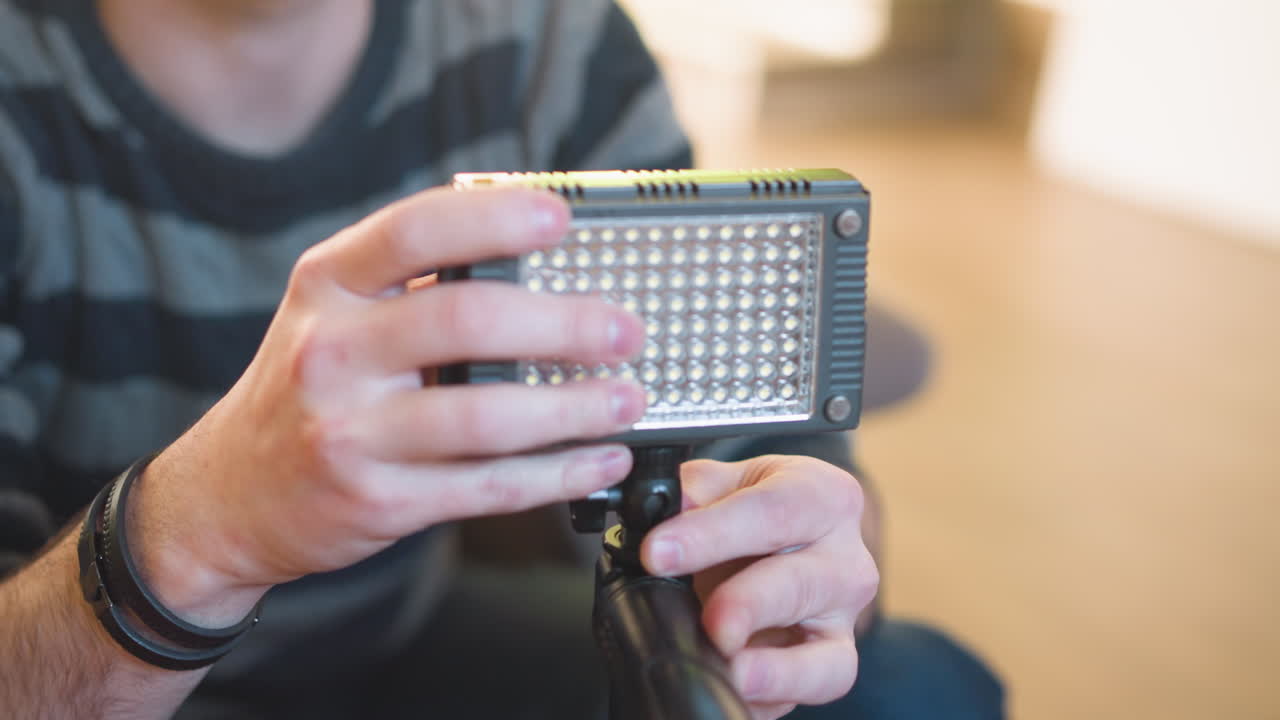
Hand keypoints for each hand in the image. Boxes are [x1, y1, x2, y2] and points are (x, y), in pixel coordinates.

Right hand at [130, 187, 647, 623]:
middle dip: (563, 325)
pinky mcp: (378, 501)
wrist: (229, 495)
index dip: (494, 218)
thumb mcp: (335, 315)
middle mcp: (333, 353)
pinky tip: (600, 459)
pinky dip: (557, 473)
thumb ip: (414, 283)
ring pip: (487, 417)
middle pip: (466, 323)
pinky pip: (487, 486)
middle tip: (625, 330)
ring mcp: (351, 432)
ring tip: (629, 399)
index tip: (562, 215)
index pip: (414, 231)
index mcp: (328, 286)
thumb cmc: (307, 388)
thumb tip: (537, 249)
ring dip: (575, 409)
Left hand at [641, 455, 878, 719]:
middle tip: (709, 619)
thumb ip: (692, 492)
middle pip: (801, 583)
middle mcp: (845, 559)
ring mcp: (843, 619)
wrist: (792, 539)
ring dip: (776, 668)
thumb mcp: (726, 483)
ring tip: (732, 669)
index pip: (771, 511)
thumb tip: (654, 510)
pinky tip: (733, 691)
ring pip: (825, 652)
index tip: (657, 552)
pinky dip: (773, 697)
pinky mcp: (833, 663)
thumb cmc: (757, 508)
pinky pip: (813, 690)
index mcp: (822, 496)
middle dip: (748, 604)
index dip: (711, 533)